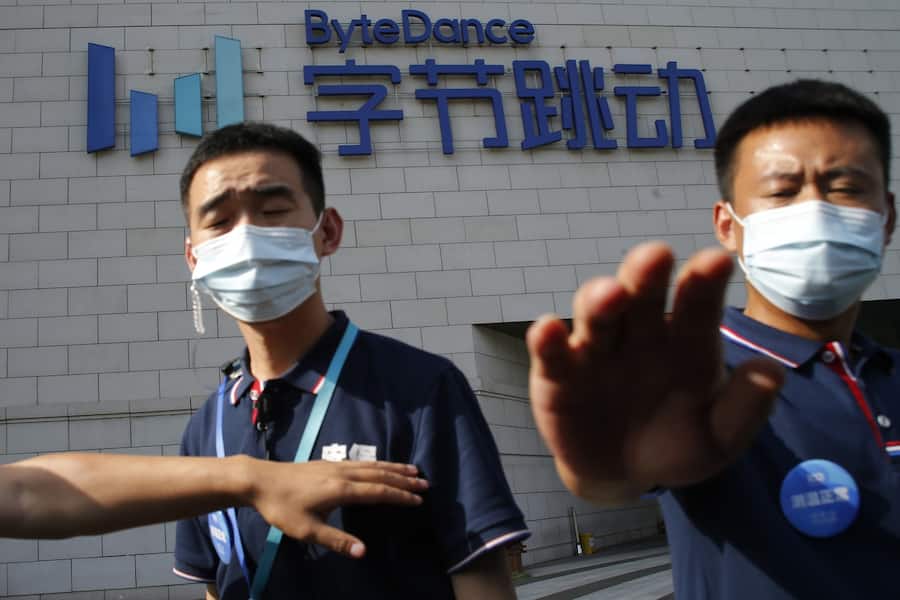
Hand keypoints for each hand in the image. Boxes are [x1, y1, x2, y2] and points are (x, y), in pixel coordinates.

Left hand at [245, 459, 426, 557]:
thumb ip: (336, 541)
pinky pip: (362, 462)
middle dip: (403, 480)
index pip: (378, 492)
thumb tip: (363, 552)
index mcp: (341, 489)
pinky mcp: (329, 463)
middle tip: (424, 484)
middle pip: (380, 475)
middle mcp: (343, 473)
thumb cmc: (282, 507)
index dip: (399, 496)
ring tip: (412, 470)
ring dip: (394, 468)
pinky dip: (378, 464)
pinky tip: (381, 466)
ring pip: (372, 465)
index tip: (418, 499)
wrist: (260, 480)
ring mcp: (336, 465)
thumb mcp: (306, 530)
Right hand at [527, 242, 784, 503]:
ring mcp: (597, 349)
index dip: (704, 282)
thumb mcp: (718, 438)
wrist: (623, 475)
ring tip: (609, 295)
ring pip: (596, 313)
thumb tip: (771, 371)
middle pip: (641, 294)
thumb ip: (744, 408)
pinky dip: (548, 339)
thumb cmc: (676, 445)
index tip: (716, 261)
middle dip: (646, 272)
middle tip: (656, 255)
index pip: (696, 303)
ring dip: (599, 299)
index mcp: (685, 339)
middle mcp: (639, 333)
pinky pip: (554, 352)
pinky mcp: (558, 374)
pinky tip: (549, 330)